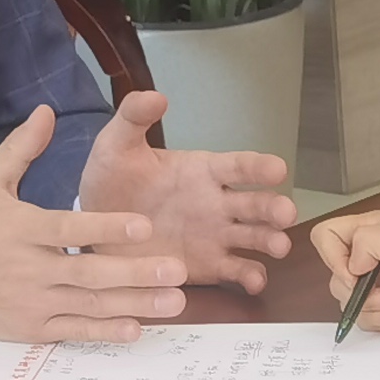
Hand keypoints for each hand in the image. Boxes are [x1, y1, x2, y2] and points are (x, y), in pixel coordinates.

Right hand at [0, 108, 190, 342]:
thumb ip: (21, 149)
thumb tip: (46, 110)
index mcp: (20, 229)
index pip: (68, 230)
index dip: (106, 229)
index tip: (144, 226)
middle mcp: (28, 269)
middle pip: (88, 273)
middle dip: (135, 273)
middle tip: (176, 269)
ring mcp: (32, 303)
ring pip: (89, 305)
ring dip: (134, 303)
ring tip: (175, 300)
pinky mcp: (33, 330)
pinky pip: (74, 332)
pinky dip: (104, 333)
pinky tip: (137, 329)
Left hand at [75, 91, 296, 298]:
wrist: (95, 228)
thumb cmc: (112, 182)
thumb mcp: (116, 146)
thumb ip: (134, 118)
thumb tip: (157, 96)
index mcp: (204, 171)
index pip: (239, 165)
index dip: (259, 166)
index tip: (278, 169)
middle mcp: (219, 203)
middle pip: (257, 204)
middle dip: (274, 208)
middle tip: (285, 214)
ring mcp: (217, 237)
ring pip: (255, 237)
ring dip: (271, 241)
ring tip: (279, 247)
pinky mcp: (209, 266)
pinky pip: (237, 271)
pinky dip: (250, 277)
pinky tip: (255, 282)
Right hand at [310, 209, 379, 331]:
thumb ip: (365, 242)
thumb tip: (350, 267)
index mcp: (369, 230)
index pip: (325, 236)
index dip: (332, 257)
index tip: (355, 272)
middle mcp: (369, 255)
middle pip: (335, 276)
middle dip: (363, 291)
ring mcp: (375, 282)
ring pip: (348, 303)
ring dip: (379, 307)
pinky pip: (364, 319)